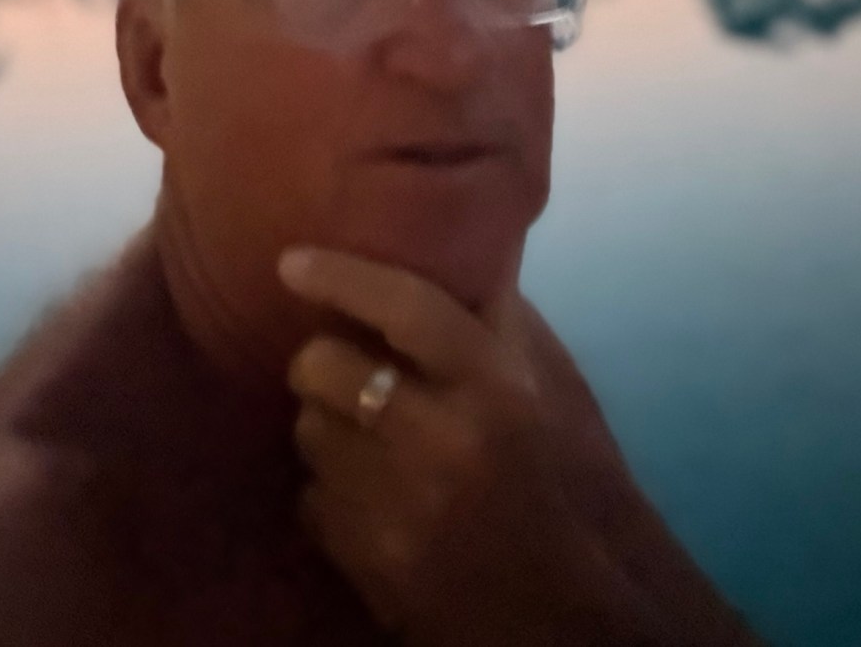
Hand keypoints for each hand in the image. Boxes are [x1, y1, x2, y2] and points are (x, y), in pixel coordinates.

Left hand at [279, 247, 673, 646]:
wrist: (570, 616)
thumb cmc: (565, 485)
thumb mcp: (551, 389)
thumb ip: (500, 321)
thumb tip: (463, 249)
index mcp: (495, 387)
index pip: (405, 308)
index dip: (341, 277)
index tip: (290, 262)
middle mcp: (441, 439)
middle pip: (324, 367)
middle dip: (321, 363)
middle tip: (341, 371)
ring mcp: (399, 506)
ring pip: (308, 432)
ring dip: (325, 428)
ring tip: (365, 438)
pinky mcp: (369, 562)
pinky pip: (310, 500)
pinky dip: (329, 493)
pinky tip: (369, 497)